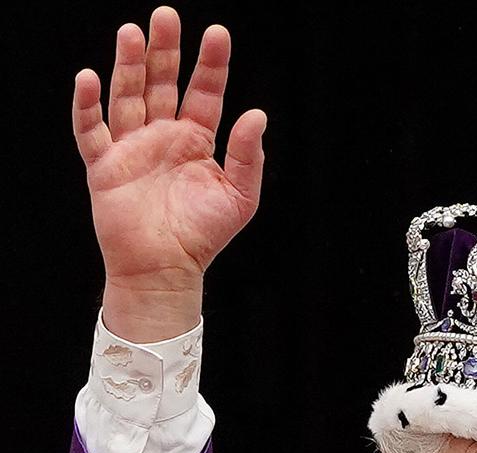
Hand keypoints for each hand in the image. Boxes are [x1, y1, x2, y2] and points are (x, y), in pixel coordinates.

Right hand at [73, 6, 265, 341]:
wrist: (166, 270)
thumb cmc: (204, 235)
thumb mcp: (239, 196)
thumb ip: (247, 156)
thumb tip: (257, 114)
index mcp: (197, 141)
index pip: (205, 92)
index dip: (211, 64)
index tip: (217, 33)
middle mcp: (164, 137)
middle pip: (163, 83)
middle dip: (165, 50)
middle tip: (167, 15)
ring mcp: (132, 148)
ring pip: (128, 96)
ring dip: (129, 65)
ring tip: (133, 33)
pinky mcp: (104, 166)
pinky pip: (90, 130)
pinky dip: (87, 105)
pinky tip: (88, 78)